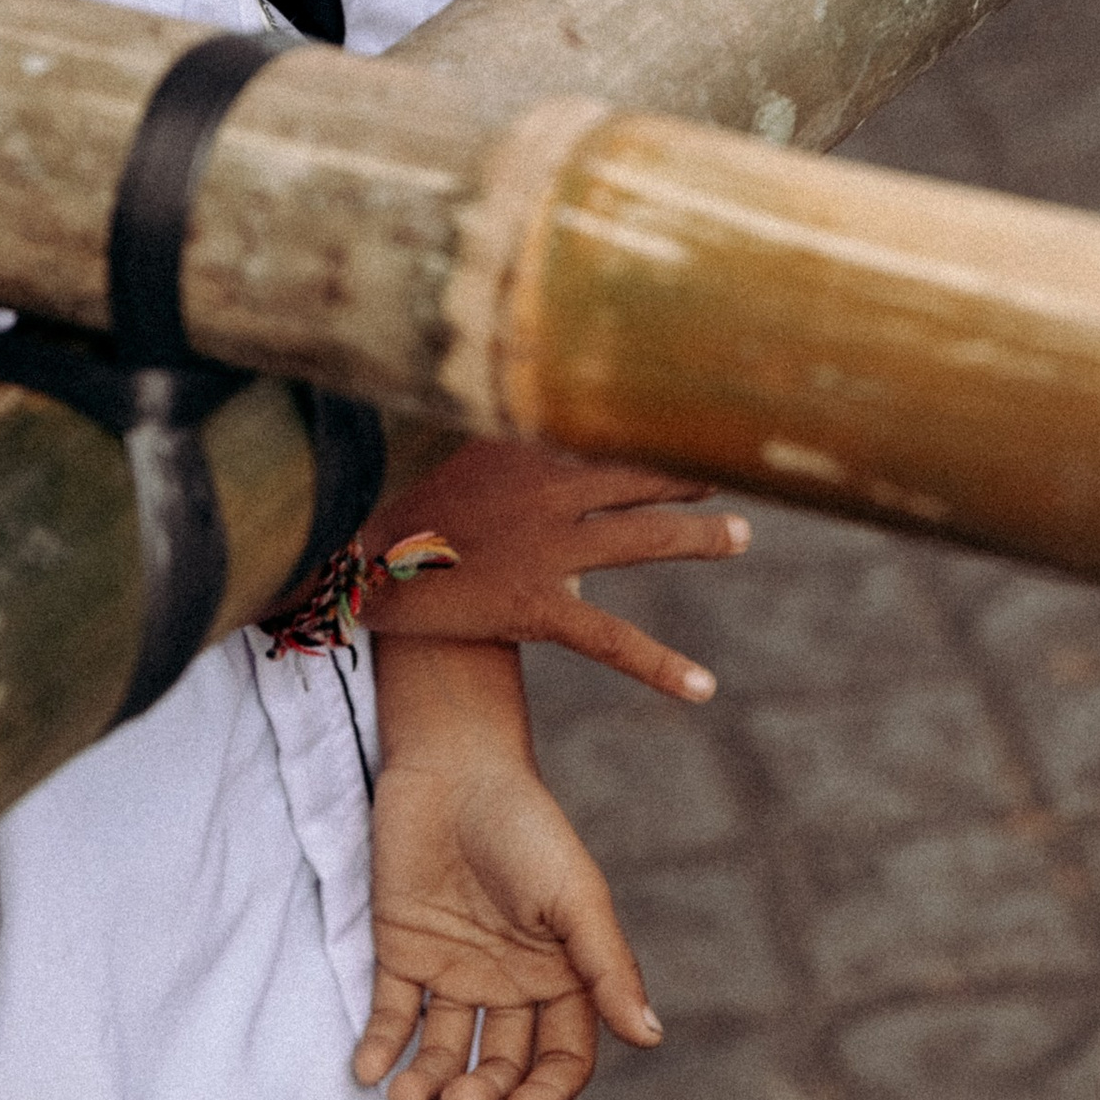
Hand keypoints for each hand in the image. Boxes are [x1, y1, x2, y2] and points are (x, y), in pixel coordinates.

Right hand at [355, 436, 747, 701]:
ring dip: (698, 537)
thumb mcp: (461, 456)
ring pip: (643, 538)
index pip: (607, 423)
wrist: (358, 560)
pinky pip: (612, 637)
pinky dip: (660, 663)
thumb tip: (549, 434)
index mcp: (526, 444)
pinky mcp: (537, 603)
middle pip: (641, 472)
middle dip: (690, 473)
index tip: (693, 413)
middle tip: (732, 472)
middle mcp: (546, 486)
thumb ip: (513, 446)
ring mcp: (547, 544)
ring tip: (741, 536)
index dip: (655, 420)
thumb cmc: (405, 512)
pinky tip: (703, 687)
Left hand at [358, 693, 658, 1099]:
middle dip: (482, 1093)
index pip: (562, 1060)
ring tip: (406, 1098)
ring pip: (445, 1050)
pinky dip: (380, 1047)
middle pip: (501, 1065)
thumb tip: (650, 1038)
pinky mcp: (402, 953)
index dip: (545, 1094)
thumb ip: (607, 967)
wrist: (452, 764)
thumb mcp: (575, 896)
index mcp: (561, 976)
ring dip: (427, 1082)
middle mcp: (509, 984)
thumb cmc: (526, 825)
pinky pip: (393, 1014)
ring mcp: (454, 970)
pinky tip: (369, 1071)